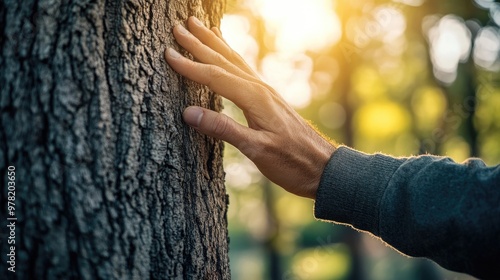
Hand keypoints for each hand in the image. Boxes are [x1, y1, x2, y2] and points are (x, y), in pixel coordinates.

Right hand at [165, 16, 335, 198]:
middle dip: (200, 44)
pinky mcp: (268, 99)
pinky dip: (231, 56)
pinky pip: (244, 69)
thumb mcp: (257, 150)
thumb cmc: (292, 162)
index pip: (215, 77)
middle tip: (179, 26)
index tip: (168, 53)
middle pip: (224, 61)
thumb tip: (188, 113)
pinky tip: (228, 54)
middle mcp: (260, 89)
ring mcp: (265, 92)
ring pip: (235, 61)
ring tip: (201, 26)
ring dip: (215, 44)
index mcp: (255, 99)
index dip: (190, 66)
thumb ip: (223, 130)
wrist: (322, 167)